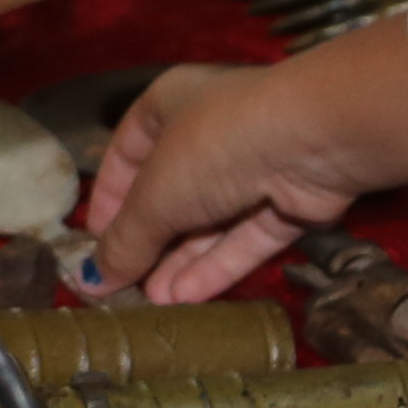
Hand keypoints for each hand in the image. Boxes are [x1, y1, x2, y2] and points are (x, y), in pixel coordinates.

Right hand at [72, 26, 407, 302]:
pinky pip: (246, 237)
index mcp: (171, 104)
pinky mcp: (289, 201)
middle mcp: (212, 131)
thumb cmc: (215, 145)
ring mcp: (254, 166)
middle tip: (124, 287)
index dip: (110, 197)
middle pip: (170, 193)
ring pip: (210, 222)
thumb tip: (93, 279)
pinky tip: (188, 298)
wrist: (313, 139)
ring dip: (181, 262)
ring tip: (153, 303)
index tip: (95, 243)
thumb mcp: (156, 193)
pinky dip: (218, 266)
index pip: (128, 152)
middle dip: (149, 241)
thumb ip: (126, 240)